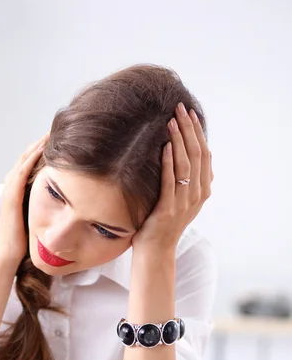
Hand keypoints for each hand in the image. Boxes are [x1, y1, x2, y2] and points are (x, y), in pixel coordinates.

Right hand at [0, 133, 48, 264]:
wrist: (8, 255)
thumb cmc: (23, 242)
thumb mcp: (38, 218)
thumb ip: (46, 208)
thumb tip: (65, 204)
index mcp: (18, 191)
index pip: (29, 165)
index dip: (41, 151)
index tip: (56, 140)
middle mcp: (12, 188)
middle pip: (26, 158)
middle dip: (39, 143)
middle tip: (54, 130)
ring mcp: (10, 192)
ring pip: (22, 161)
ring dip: (36, 146)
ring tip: (49, 134)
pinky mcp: (11, 198)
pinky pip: (20, 174)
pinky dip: (30, 160)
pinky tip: (41, 150)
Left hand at [132, 103, 212, 252]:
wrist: (155, 251)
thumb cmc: (163, 223)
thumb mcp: (181, 200)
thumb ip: (188, 181)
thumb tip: (187, 154)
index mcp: (203, 190)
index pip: (205, 154)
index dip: (198, 132)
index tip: (189, 113)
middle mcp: (198, 195)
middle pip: (198, 155)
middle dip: (189, 129)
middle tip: (180, 108)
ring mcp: (185, 203)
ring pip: (187, 165)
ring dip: (180, 140)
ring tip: (171, 121)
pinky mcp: (169, 209)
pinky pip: (171, 181)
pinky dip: (169, 162)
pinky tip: (166, 146)